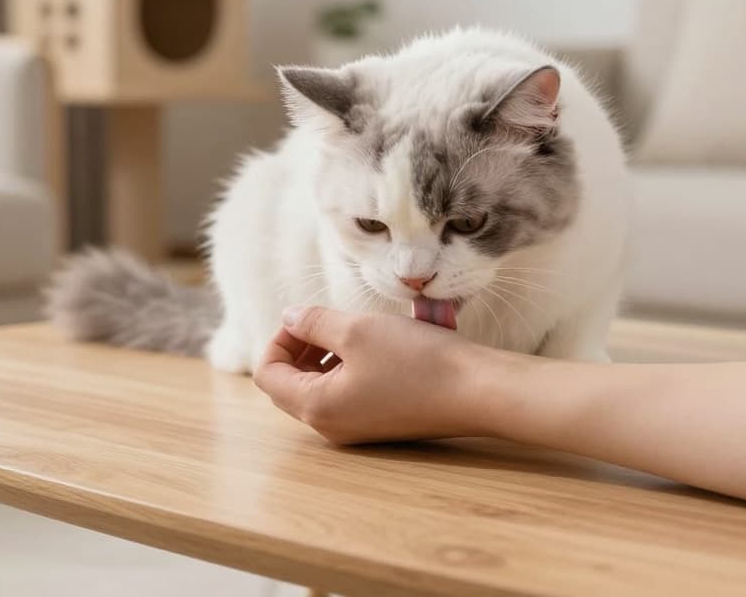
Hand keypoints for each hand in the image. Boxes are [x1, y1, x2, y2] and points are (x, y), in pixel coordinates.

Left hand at [252, 306, 511, 443]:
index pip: (269, 374)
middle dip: (301, 347)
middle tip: (325, 321)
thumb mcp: (357, 330)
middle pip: (291, 384)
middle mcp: (331, 426)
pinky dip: (350, 367)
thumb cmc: (417, 361)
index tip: (305, 317)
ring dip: (326, 355)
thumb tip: (289, 318)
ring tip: (352, 329)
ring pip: (321, 387)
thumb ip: (314, 323)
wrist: (476, 391)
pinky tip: (376, 346)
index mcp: (316, 407)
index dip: (279, 339)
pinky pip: (348, 394)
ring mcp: (356, 429)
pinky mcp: (380, 423)